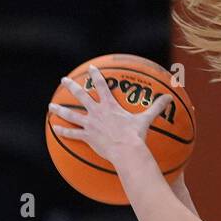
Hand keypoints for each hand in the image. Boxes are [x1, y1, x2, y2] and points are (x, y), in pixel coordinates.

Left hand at [49, 64, 171, 163]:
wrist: (127, 151)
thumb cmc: (136, 136)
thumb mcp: (146, 120)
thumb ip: (156, 107)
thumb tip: (169, 97)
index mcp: (109, 105)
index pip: (102, 85)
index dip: (96, 75)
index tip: (91, 69)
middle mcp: (97, 112)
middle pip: (80, 96)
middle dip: (71, 86)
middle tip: (63, 80)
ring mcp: (90, 124)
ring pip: (71, 115)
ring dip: (60, 110)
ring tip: (51, 106)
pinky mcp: (87, 137)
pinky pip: (72, 134)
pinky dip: (63, 132)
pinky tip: (55, 130)